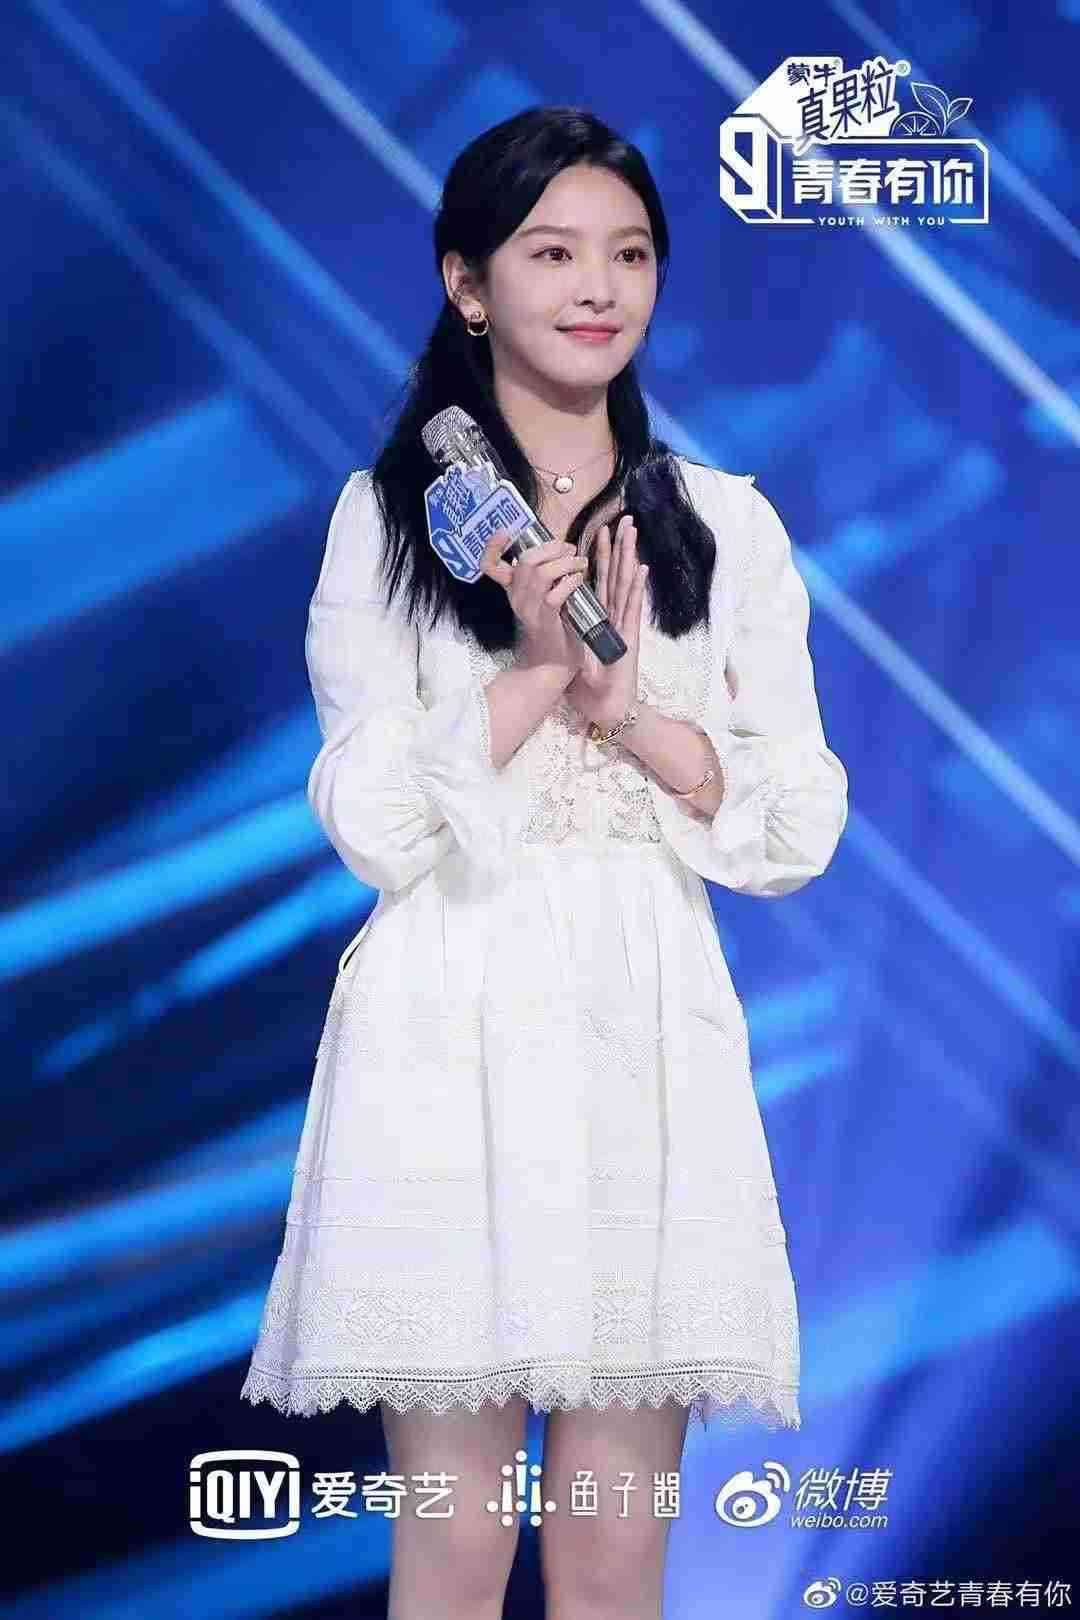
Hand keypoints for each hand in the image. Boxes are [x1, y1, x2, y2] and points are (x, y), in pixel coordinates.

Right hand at [478, 530, 589, 678]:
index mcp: (513, 589)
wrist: (554, 663)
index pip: (490, 566)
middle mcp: (517, 597)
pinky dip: (570, 582)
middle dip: (551, 548)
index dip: (492, 546)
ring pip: (541, 574)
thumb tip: (561, 548)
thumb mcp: (544, 596)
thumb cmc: (555, 626)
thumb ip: (546, 575)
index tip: (505, 532)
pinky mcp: (546, 620)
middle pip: (525, 561)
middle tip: (570, 550)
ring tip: (579, 564)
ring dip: (565, 563)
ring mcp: (529, 609)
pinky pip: (554, 595)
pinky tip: (579, 580)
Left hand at [563, 515, 647, 729]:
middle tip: (623, 520)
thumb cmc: (590, 686)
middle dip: (618, 547)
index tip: (598, 533)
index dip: (600, 557)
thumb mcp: (572, 653)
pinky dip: (637, 588)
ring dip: (628, 558)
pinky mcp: (629, 637)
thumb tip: (552, 621)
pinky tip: (641, 568)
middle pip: (615, 575)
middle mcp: (614, 617)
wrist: (608, 708)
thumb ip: (567, 634)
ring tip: (631, 532)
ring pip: (625, 584)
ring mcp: (623, 625)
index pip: (599, 581)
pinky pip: (632, 608)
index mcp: (600, 619)